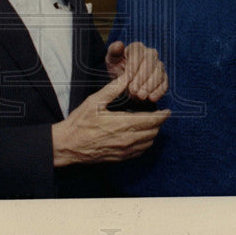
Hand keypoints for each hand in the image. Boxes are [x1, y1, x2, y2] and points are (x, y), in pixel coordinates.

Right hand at [52, 73, 170, 166]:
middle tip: (159, 114)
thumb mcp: (95, 101)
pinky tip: (141, 136)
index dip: (162, 115)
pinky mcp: (121, 158)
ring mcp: (125, 151)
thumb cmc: (80, 123)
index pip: (152, 120)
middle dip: (159, 123)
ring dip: (153, 133)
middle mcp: (128, 139)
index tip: (167, 110)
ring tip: (151, 123)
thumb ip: (113, 89)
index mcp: (123, 124)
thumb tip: (127, 76)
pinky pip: (140, 151)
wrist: (68, 146)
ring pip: (149, 142)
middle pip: (154, 132)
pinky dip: (145, 143)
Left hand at [105, 41, 167, 102]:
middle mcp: (151, 54)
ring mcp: (159, 66)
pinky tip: (151, 98)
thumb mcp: (112, 61)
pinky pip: (164, 83)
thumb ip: (114, 52)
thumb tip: (118, 44)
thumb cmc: (117, 69)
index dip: (133, 66)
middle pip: (150, 63)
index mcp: (137, 47)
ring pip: (158, 73)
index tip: (127, 78)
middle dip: (141, 78)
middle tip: (133, 90)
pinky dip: (159, 91)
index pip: (138, 54)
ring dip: (149, 86)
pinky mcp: (164, 78)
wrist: (125, 83)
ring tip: (140, 95)